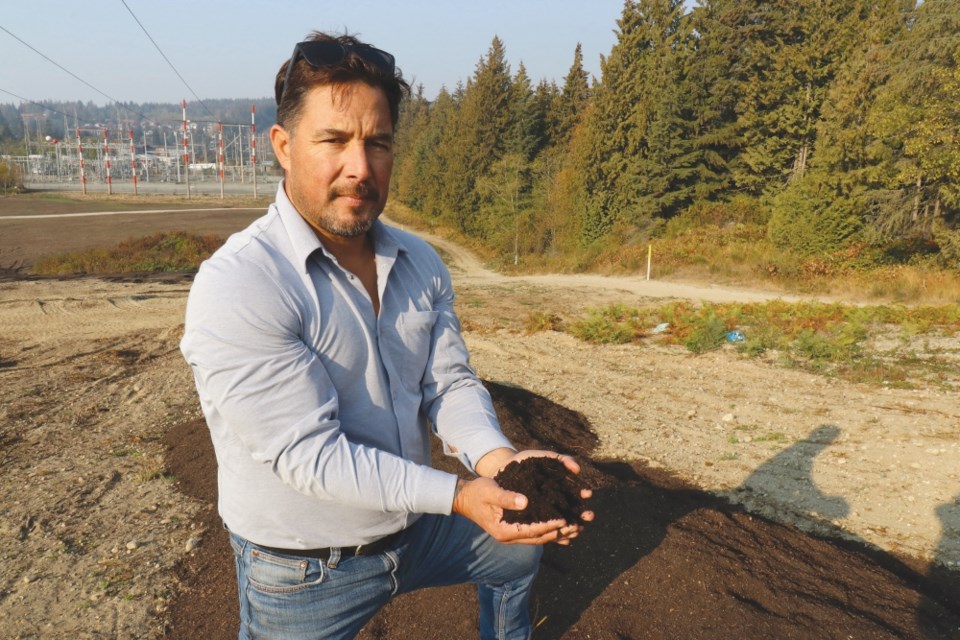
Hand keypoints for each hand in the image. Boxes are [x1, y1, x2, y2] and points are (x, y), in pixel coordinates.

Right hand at [452, 476, 570, 544]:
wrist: (465, 498)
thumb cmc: (477, 492)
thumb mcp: (490, 491)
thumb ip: (506, 497)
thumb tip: (525, 501)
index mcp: (504, 530)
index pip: (531, 530)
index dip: (548, 525)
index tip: (564, 518)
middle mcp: (510, 537)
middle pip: (539, 538)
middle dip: (559, 532)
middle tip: (577, 525)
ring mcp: (512, 535)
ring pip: (540, 538)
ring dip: (558, 534)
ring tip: (577, 528)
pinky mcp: (515, 530)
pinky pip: (536, 534)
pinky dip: (550, 532)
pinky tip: (564, 529)